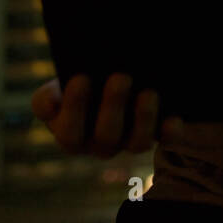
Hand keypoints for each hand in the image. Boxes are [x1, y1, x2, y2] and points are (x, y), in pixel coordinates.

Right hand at [30, 73, 184, 158]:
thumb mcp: (56, 87)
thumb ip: (48, 97)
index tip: (81, 77)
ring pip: (137, 143)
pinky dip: (170, 131)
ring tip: (149, 93)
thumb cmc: (78, 81)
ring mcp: (129, 142)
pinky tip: (174, 117)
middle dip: (113, 107)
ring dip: (144, 119)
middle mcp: (100, 145)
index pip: (69, 133)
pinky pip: (165, 140)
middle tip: (120, 77)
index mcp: (71, 135)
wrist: (108, 77)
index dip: (74, 108)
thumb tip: (51, 103)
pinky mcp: (156, 135)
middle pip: (106, 138)